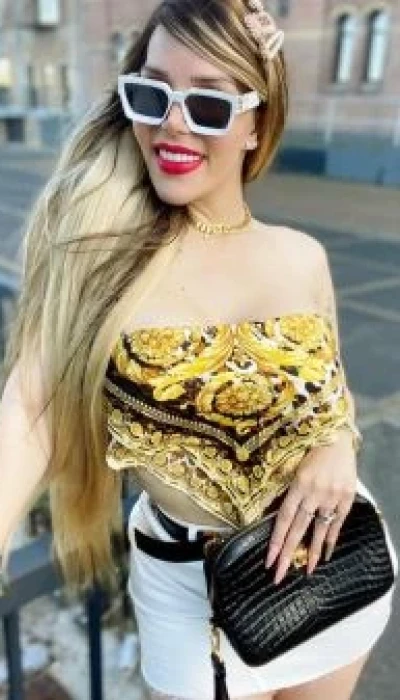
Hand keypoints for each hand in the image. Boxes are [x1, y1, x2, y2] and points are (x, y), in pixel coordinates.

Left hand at [265, 431, 356, 583]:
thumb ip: (286, 491)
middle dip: (287, 553)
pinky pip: (337, 523)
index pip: (284, 518)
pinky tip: (325, 555)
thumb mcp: (292, 467)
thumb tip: (275, 516)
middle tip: (279, 575)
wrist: (335, 435)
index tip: (269, 560)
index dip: (276, 541)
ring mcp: (332, 496)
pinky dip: (330, 539)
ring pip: (318, 529)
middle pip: (298, 529)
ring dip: (311, 552)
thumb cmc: (309, 450)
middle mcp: (314, 492)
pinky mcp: (346, 497)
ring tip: (305, 571)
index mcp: (298, 484)